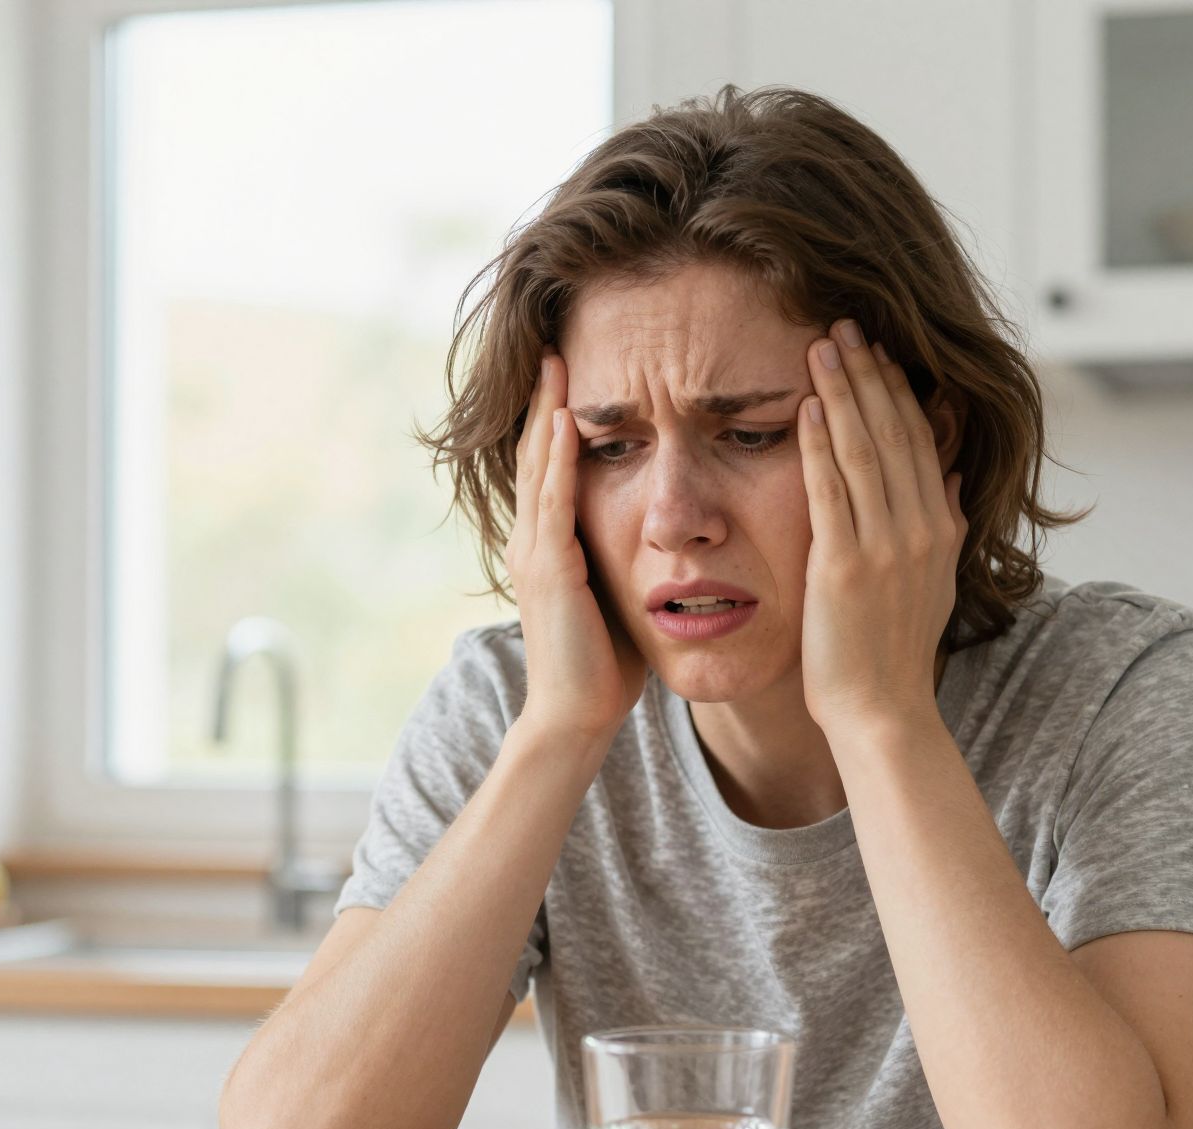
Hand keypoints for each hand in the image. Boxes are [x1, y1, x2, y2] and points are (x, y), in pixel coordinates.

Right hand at [505, 348, 647, 743]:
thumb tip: (660, 540)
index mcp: (550, 547)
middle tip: (556, 348)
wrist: (576, 716)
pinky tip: (566, 422)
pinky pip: (552, 500)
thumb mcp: (616, 599)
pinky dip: (557, 459)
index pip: (552, 469)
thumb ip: (625, 564)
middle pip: (535, 454)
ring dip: (547, 413)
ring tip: (557, 365)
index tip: (574, 375)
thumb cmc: (603, 667)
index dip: (559, 421)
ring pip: (538, 467)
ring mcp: (536, 553)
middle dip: (545, 400)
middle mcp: (533, 541)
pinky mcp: (549, 570)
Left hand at [796, 320, 964, 742]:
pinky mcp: (844, 564)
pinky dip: (822, 444)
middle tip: (845, 324)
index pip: (921, 440)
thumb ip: (942, 526)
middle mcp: (920, 529)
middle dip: (870, 373)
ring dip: (844, 392)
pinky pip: (832, 491)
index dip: (899, 390)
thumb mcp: (935, 582)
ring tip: (822, 344)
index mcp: (941, 528)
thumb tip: (948, 476)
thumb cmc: (895, 653)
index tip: (879, 350)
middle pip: (895, 431)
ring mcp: (885, 545)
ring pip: (866, 449)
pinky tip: (810, 406)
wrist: (883, 710)